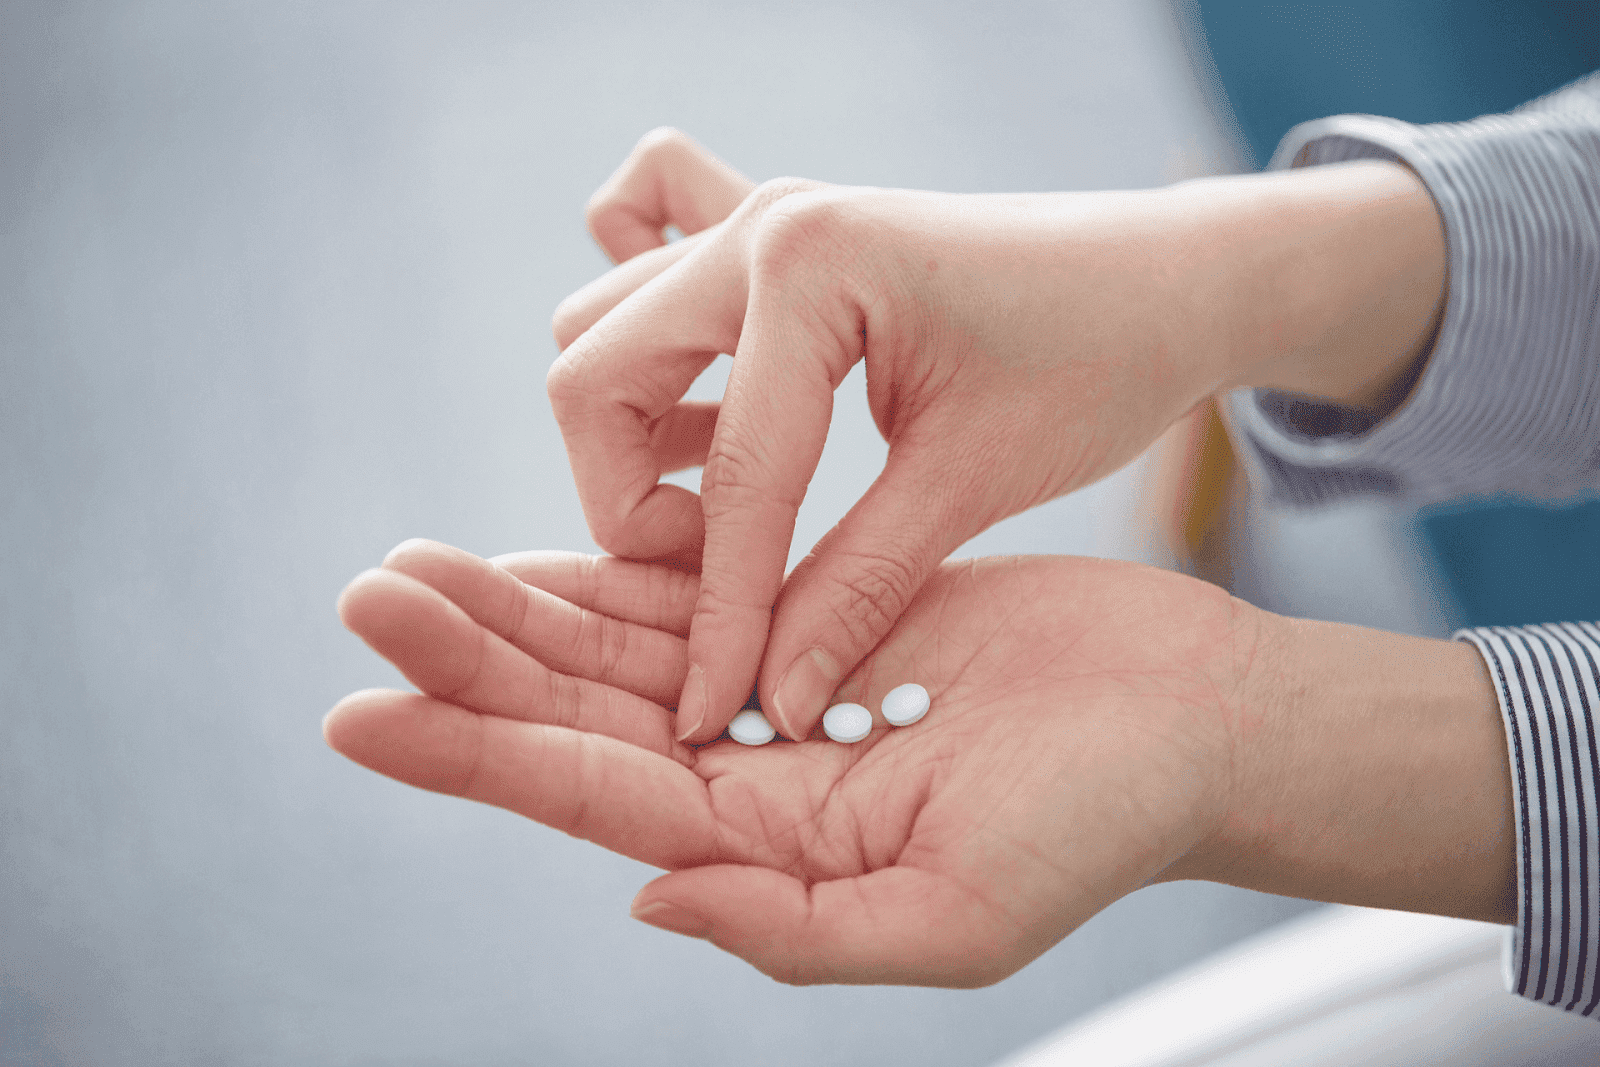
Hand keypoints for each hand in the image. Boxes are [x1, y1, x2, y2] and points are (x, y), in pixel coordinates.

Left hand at [326, 539, 1253, 984]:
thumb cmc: (1102, 824)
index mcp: (768, 853)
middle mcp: (751, 784)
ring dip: (516, 612)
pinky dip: (610, 576)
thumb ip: (796, 930)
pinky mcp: (815, 624)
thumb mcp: (958, 916)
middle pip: (581, 719)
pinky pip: (689, 599)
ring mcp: (777, 700)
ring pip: (620, 652)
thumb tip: (647, 900)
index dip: (478, 755)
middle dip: (469, 665)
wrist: (1188, 721)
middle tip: (365, 600)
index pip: (595, 796)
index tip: (362, 713)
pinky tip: (533, 557)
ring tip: (411, 569)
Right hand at [549, 133, 1445, 746]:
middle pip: (593, 381)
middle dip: (629, 505)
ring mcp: (755, 217)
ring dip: (634, 435)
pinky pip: (643, 276)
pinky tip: (724, 419)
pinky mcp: (768, 237)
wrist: (1158, 276)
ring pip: (601, 336)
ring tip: (729, 506)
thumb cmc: (1094, 363)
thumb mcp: (973, 482)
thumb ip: (856, 587)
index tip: (712, 711)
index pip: (734, 477)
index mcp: (809, 269)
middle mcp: (758, 226)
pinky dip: (655, 358)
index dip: (720, 613)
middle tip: (712, 575)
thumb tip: (768, 701)